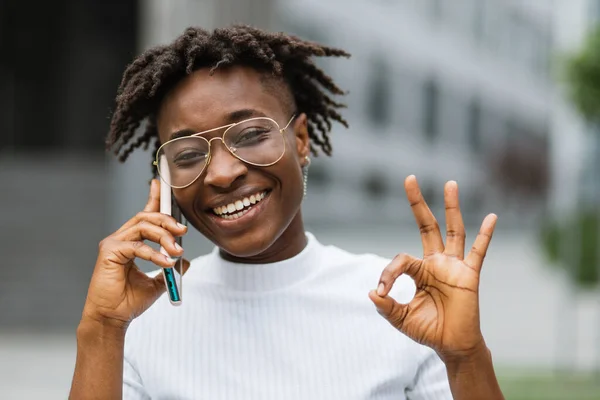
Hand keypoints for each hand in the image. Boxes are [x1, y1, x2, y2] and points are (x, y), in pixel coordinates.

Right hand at [81, 179, 188, 328]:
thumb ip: (170, 269)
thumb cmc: (129, 301)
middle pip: (146, 216)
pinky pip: (137, 245)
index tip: (160, 184)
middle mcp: (121, 238)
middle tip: (182, 231)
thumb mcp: (158, 283)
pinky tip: (165, 263)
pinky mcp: (109, 252)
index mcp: (131, 242)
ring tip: (176, 251)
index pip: (144, 214)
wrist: (112, 318)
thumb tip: (185, 261)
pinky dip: (154, 253)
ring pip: (143, 226)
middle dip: (167, 220)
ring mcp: (113, 243)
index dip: (153, 198)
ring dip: (164, 237)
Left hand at [369, 175, 496, 360]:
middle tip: (410, 178)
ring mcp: (454, 266)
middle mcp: (436, 262)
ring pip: (454, 230)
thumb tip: (372, 292)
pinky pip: (478, 252)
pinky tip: (491, 217)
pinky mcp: (470, 276)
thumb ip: (386, 307)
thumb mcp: (401, 319)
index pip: (401, 259)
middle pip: (428, 226)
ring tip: (450, 184)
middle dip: (418, 203)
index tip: (382, 291)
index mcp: (419, 270)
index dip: (388, 273)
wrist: (452, 346)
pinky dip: (486, 235)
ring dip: (451, 207)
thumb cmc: (428, 330)